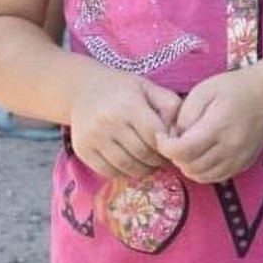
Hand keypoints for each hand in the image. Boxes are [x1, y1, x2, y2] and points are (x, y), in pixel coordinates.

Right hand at [67, 70, 182, 178]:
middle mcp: (108, 122)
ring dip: (144, 170)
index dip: (167, 147)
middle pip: (142, 154)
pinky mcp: (82, 150)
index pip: (155, 136)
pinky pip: (109, 171)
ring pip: (127, 166)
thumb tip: (179, 135)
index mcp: (128, 106)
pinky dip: (124, 173)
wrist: (83, 89)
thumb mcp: (149, 88)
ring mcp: (93, 138)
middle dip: (158, 161)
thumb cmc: (123, 90)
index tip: (172, 148)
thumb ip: (170, 107)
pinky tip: (132, 165)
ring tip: (150, 164)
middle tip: (164, 160)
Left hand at [157, 67, 262, 183]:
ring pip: (201, 176)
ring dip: (187, 165)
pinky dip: (202, 171)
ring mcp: (238, 159)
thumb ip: (184, 116)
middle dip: (175, 156)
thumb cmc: (232, 89)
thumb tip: (172, 137)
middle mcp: (231, 147)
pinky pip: (215, 177)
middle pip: (190, 166)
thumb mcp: (203, 91)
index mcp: (219, 126)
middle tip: (175, 140)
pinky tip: (201, 155)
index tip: (163, 136)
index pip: (183, 150)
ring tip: (187, 148)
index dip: (165, 146)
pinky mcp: (243, 165)